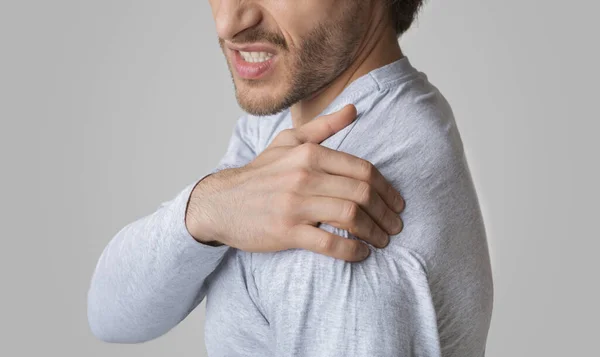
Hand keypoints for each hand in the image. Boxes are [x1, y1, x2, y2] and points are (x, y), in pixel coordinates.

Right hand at [186, 104, 404, 261]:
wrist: (220, 202)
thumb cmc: (260, 174)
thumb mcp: (287, 142)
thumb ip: (323, 127)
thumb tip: (354, 110)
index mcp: (309, 154)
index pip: (363, 169)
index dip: (387, 188)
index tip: (397, 203)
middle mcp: (304, 176)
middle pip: (362, 192)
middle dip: (386, 212)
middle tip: (395, 226)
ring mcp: (295, 204)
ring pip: (350, 216)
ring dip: (374, 231)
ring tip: (383, 241)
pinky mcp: (286, 231)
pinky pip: (329, 243)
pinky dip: (351, 250)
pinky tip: (361, 254)